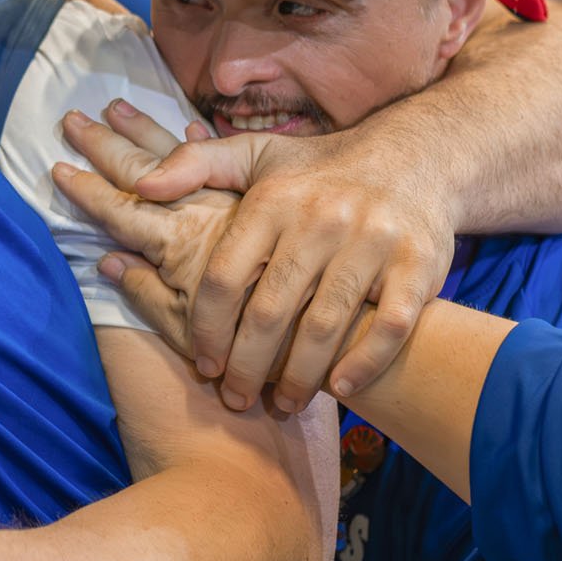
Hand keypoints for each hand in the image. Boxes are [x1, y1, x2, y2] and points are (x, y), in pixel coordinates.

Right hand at [51, 104, 236, 366]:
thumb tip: (108, 260)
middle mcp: (199, 209)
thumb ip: (146, 293)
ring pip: (176, 156)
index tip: (57, 166)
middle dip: (103, 145)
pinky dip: (201, 143)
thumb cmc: (252, 339)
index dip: (86, 190)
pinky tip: (189, 126)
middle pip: (139, 170)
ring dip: (143, 131)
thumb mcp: (187, 331)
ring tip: (115, 107)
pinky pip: (222, 160)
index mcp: (174, 239)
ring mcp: (229, 200)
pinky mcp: (257, 200)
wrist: (325, 320)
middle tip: (71, 117)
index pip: (118, 208)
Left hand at [57, 107, 457, 412]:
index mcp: (274, 201)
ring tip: (283, 405)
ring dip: (300, 377)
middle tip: (236, 400)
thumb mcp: (255, 155)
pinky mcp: (418, 263)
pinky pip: (390, 325)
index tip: (203, 365)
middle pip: (271, 311)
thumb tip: (143, 186)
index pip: (225, 277)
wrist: (417, 157)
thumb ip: (194, 165)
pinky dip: (365, 363)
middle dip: (248, 367)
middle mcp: (322, 220)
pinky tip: (341, 388)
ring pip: (326, 326)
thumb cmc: (320, 169)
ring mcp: (373, 242)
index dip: (208, 330)